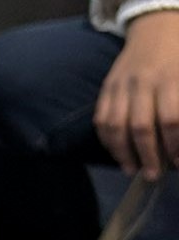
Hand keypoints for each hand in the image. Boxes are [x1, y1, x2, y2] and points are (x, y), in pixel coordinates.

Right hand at [96, 10, 178, 178]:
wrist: (156, 30)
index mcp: (171, 79)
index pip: (171, 120)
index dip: (174, 146)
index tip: (177, 163)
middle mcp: (143, 84)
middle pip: (141, 127)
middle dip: (148, 156)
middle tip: (153, 175)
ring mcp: (121, 86)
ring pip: (116, 127)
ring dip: (123, 153)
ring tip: (132, 169)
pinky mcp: (106, 89)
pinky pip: (101, 120)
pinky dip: (107, 141)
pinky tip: (117, 153)